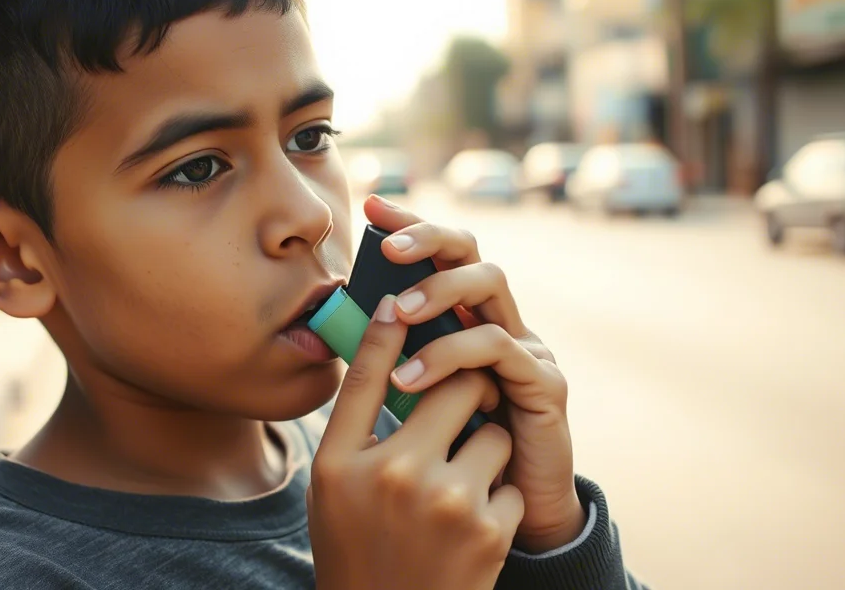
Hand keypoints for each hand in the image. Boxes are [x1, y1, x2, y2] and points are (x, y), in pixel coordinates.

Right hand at [309, 296, 523, 589]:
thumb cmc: (356, 542)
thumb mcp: (335, 482)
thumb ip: (355, 412)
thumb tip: (386, 329)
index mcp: (344, 463)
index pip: (369, 375)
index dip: (391, 331)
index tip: (405, 301)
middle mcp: (395, 476)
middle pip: (459, 388)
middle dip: (469, 390)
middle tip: (464, 402)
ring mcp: (449, 503)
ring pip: (493, 434)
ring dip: (485, 451)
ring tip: (458, 485)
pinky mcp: (491, 531)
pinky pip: (510, 482)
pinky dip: (498, 499)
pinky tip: (470, 528)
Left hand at [363, 195, 584, 553]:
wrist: (510, 519)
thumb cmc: (452, 459)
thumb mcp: (410, 403)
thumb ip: (386, 361)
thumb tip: (332, 322)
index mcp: (466, 320)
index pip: (443, 254)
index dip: (412, 225)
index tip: (372, 205)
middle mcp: (501, 321)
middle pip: (473, 252)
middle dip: (429, 240)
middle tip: (387, 250)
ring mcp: (528, 348)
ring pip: (490, 287)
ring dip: (439, 293)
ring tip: (398, 315)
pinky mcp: (545, 383)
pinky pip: (500, 348)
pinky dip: (452, 355)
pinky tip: (412, 379)